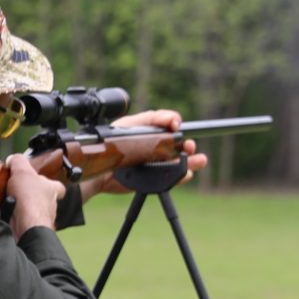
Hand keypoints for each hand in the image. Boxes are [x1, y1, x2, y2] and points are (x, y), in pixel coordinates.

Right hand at [5, 153, 63, 238]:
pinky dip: (15, 217)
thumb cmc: (30, 199)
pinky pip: (24, 221)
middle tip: (18, 190)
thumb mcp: (22, 171)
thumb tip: (13, 159)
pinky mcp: (31, 228)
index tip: (41, 181)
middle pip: (44, 198)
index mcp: (52, 189)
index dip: (50, 183)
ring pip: (34, 211)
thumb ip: (18, 162)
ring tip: (10, 201)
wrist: (26, 226)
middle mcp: (50, 205)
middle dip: (32, 195)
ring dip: (23, 207)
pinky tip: (8, 213)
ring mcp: (41, 218)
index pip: (58, 186)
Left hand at [84, 109, 207, 198]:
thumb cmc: (112, 144)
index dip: (174, 122)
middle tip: (188, 146)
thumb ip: (150, 119)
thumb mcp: (129, 125)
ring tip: (199, 160)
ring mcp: (159, 162)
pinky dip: (182, 176)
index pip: (170, 123)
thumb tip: (171, 120)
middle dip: (187, 144)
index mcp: (152, 129)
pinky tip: (186, 172)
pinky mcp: (157, 178)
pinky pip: (173, 177)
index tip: (175, 125)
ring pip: (181, 161)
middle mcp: (158, 145)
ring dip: (192, 160)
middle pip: (180, 144)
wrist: (100, 171)